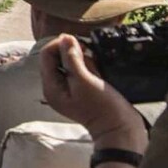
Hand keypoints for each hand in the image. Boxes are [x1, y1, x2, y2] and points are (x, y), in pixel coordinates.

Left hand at [40, 35, 146, 151]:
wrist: (121, 130)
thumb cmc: (103, 108)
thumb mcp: (85, 80)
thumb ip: (72, 58)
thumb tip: (65, 37)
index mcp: (51, 87)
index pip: (46, 54)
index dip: (61, 44)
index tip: (79, 44)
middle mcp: (57, 88)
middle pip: (57, 57)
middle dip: (73, 53)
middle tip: (89, 60)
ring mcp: (69, 89)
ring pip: (70, 62)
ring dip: (84, 60)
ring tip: (95, 71)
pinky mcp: (82, 89)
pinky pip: (81, 70)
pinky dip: (90, 67)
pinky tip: (98, 74)